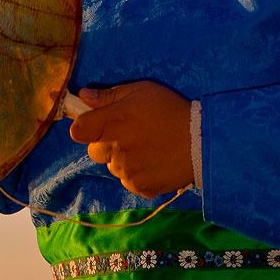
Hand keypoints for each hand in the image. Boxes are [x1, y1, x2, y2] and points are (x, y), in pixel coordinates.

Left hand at [69, 80, 195, 197]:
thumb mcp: (141, 91)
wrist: (202, 140)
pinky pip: (129, 181)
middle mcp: (115, 150)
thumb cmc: (170, 110)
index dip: (85, 127)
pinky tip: (153, 162)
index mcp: (112, 123)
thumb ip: (109, 95)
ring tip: (146, 148)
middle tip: (129, 134)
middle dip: (106, 143)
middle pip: (94, 151)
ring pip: (113, 167)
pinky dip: (137, 174)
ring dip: (122, 159)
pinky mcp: (140, 187)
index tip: (96, 124)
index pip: (78, 131)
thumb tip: (83, 95)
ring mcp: (127, 172)